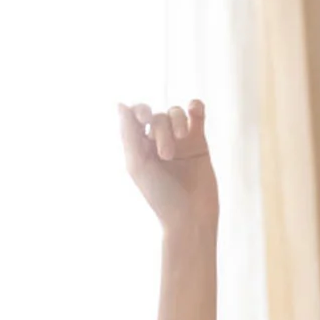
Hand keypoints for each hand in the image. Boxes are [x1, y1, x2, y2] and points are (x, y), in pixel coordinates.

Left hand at [118, 101, 217, 235]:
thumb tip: (120, 103)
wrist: (190, 216)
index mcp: (139, 148)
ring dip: (177, 122)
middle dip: (161, 131)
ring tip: (181, 142)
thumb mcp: (138, 165)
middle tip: (166, 156)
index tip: (144, 118)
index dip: (140, 109)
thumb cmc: (159, 196)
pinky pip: (196, 113)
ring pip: (176, 113)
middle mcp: (157, 142)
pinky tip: (195, 111)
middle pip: (158, 117)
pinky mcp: (199, 141)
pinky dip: (195, 107)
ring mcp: (179, 141)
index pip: (136, 116)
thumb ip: (128, 135)